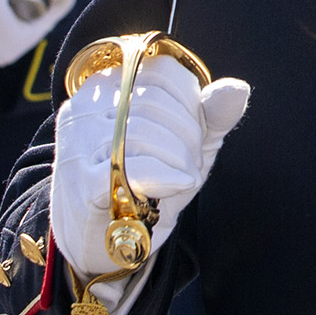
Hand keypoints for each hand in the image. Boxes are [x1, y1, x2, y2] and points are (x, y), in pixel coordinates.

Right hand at [52, 54, 252, 281]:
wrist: (108, 242)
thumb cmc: (148, 183)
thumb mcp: (186, 143)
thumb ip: (212, 114)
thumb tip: (237, 89)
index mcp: (109, 86)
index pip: (161, 72)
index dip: (191, 102)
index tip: (195, 133)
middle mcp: (85, 107)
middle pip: (154, 102)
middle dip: (188, 135)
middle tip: (191, 163)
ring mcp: (78, 145)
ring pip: (143, 133)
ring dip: (179, 159)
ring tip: (183, 178)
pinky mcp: (81, 184)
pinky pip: (132, 168)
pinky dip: (165, 176)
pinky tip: (179, 184)